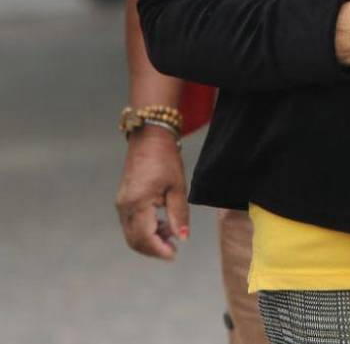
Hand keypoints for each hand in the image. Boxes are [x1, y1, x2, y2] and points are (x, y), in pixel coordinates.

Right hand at [115, 125, 188, 259]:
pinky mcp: (123, 202)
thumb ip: (179, 215)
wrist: (149, 140)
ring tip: (171, 234)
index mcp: (138, 204)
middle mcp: (124, 207)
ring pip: (131, 234)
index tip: (175, 254)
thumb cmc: (166, 160)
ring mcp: (121, 205)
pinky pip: (131, 224)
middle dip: (154, 249)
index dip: (159, 250)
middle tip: (174, 248)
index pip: (144, 237)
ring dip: (150, 240)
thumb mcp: (178, 188)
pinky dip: (145, 230)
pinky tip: (162, 225)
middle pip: (135, 240)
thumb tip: (182, 238)